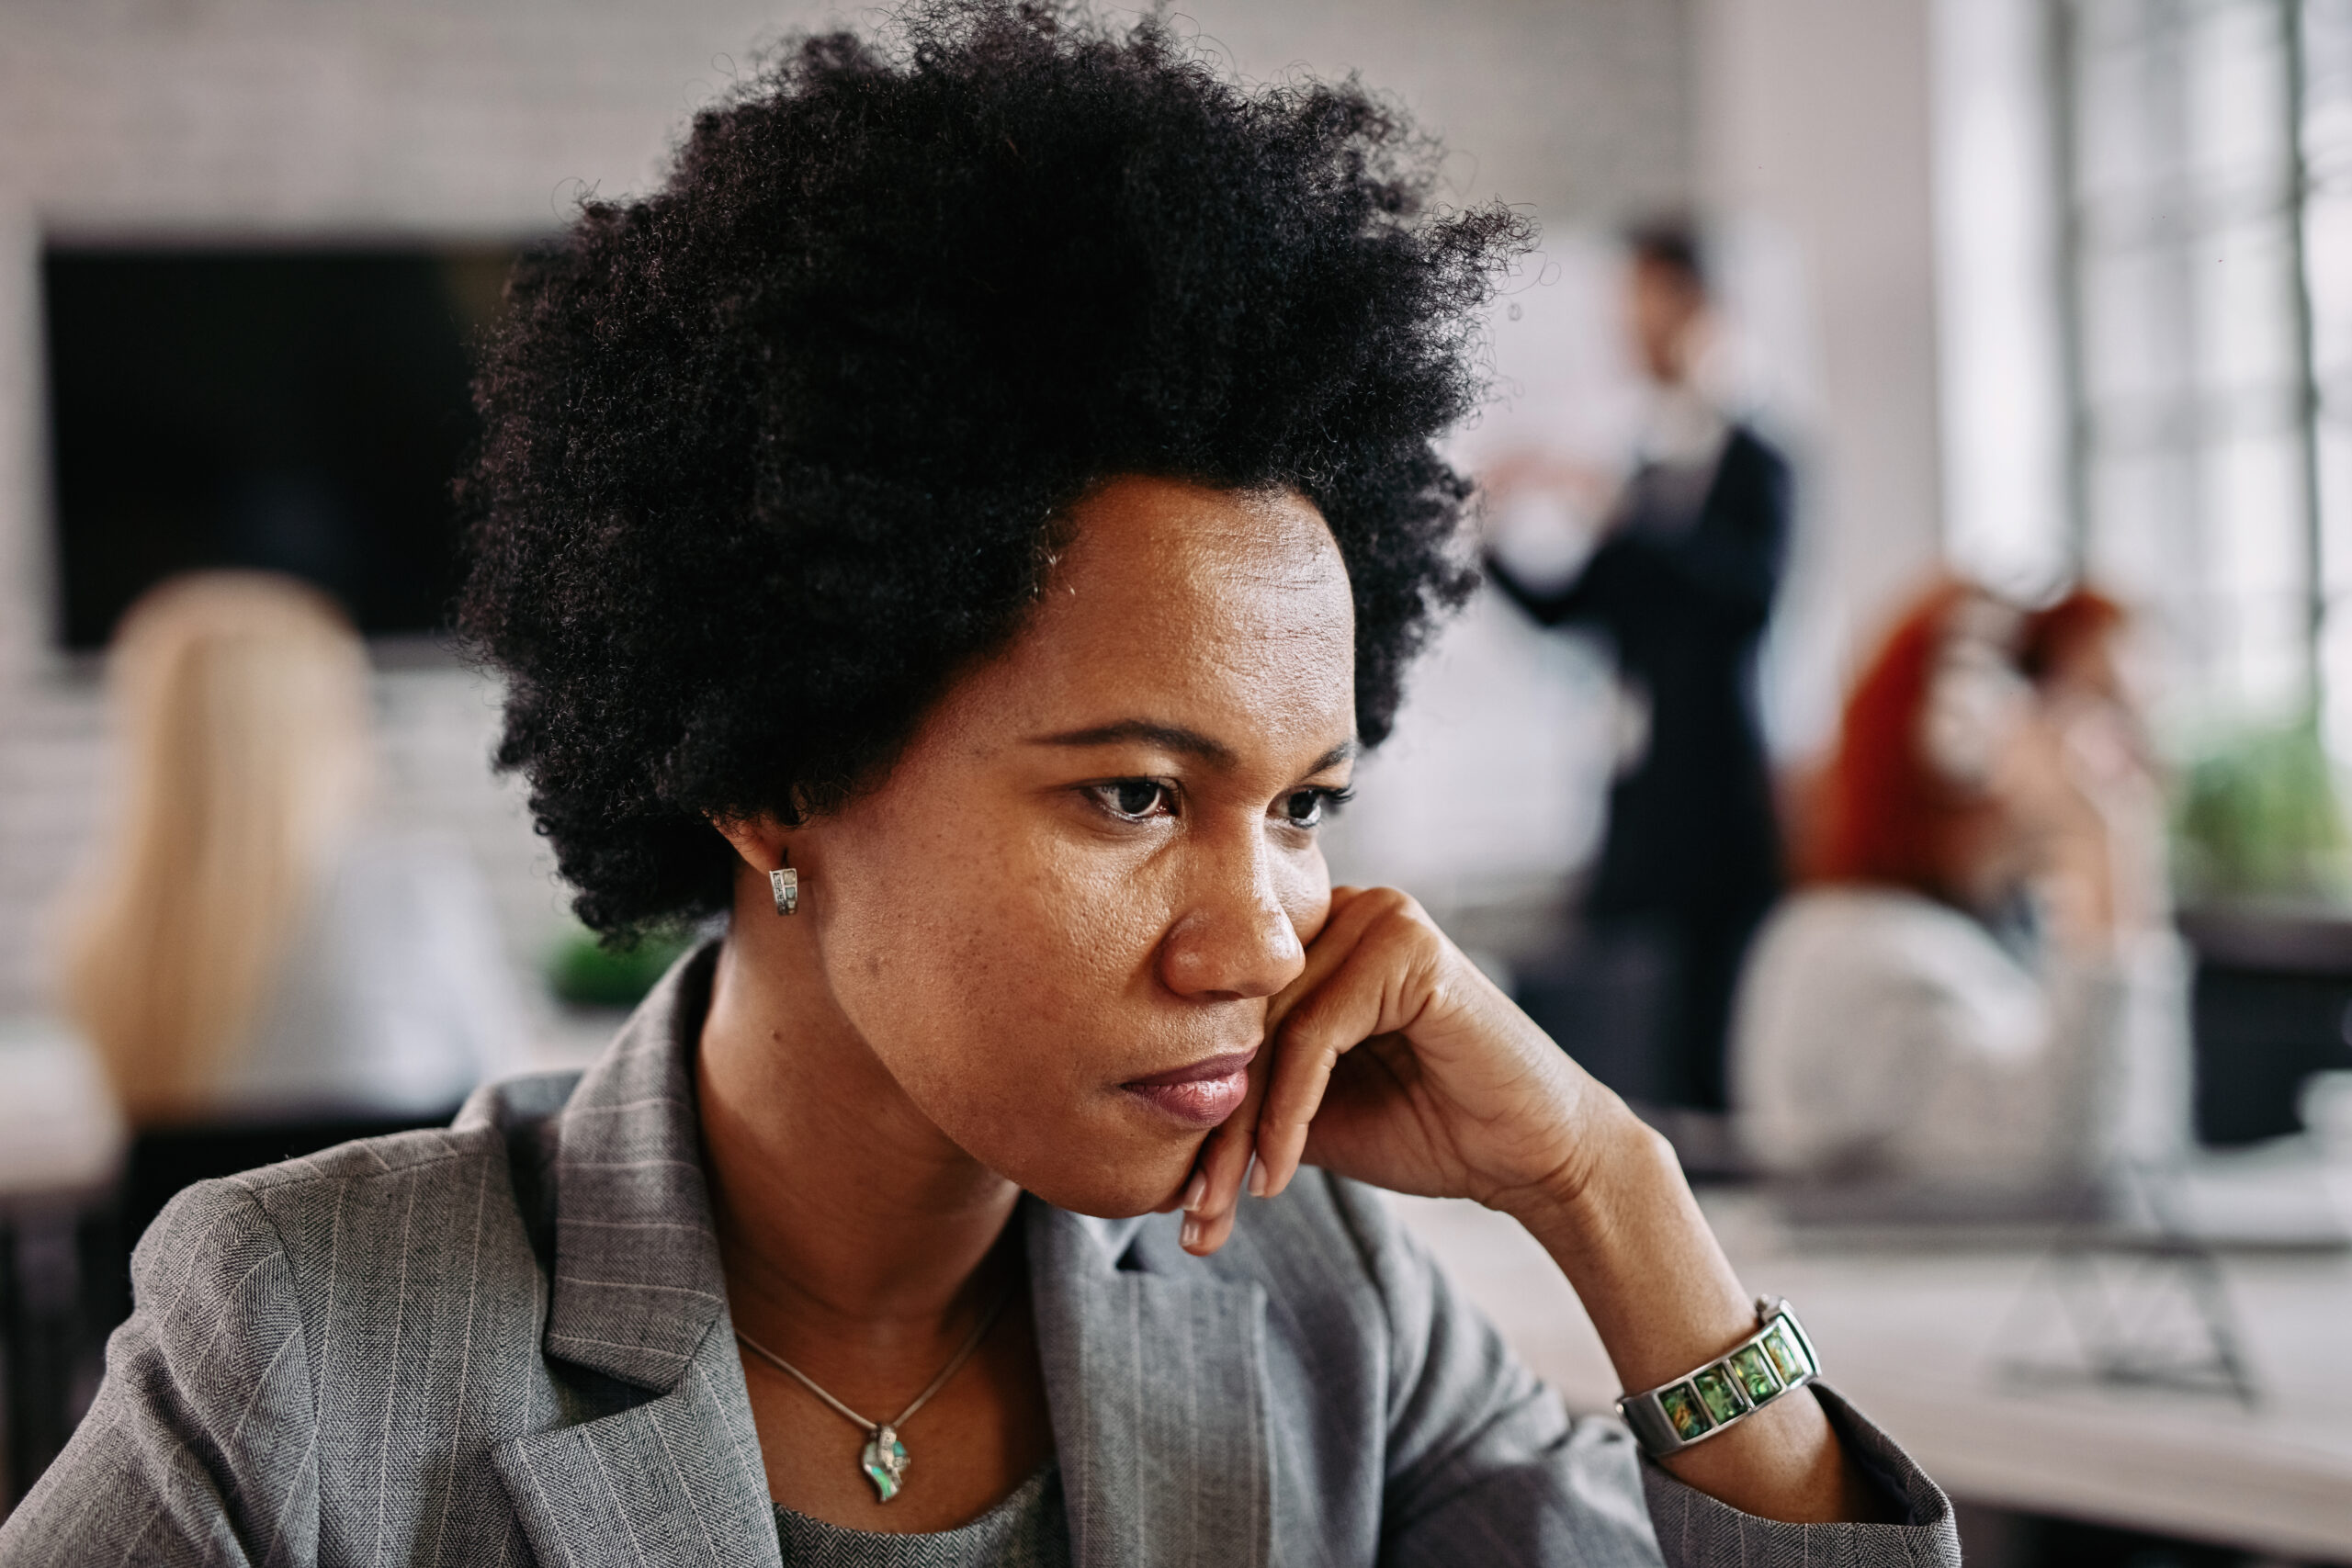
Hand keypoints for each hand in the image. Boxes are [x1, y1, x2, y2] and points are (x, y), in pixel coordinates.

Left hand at [1172, 889, 1892, 1525]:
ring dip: (1237, 1134)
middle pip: (1240, 1022)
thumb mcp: (1310, 1112)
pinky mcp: (1407, 945)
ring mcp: (1377, 917)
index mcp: (1314, 936)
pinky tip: (1276, 1174)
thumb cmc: (1427, 1130)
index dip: (1192, 1103)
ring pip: (1270, 1032)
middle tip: (1186, 1215)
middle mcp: (1342, 909)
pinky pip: (1315, 1035)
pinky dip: (1289, 1113)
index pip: (1226, 1014)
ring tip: (1217, 1210)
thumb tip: (1144, 1110)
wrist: (1537, 1158)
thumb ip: (1243, 1090)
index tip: (1167, 1197)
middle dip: (1208, 1128)